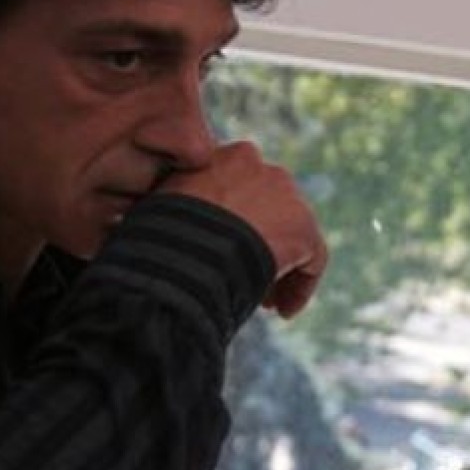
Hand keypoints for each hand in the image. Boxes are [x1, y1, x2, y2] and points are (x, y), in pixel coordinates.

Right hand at [159, 140, 328, 316]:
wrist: (182, 250)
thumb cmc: (157, 235)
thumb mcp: (159, 210)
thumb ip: (180, 209)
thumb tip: (177, 232)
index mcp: (226, 157)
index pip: (240, 191)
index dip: (234, 224)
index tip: (221, 252)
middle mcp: (262, 167)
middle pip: (271, 212)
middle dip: (259, 244)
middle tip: (244, 276)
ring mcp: (288, 196)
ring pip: (291, 236)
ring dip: (279, 267)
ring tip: (263, 302)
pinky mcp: (304, 229)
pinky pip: (312, 260)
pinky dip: (300, 286)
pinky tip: (284, 312)